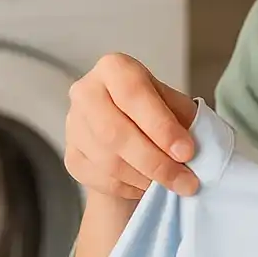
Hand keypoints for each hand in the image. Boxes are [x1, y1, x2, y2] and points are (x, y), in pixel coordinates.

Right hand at [64, 52, 200, 199]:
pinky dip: (131, 188)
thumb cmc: (158, 114)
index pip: (133, 95)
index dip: (161, 126)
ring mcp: (74, 125)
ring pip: (108, 161)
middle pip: (115, 133)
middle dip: (156, 162)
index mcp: (114, 68)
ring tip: (173, 184)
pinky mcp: (71, 156)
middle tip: (186, 181)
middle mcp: (86, 92)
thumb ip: (181, 121)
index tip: (186, 152)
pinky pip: (101, 179)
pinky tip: (149, 186)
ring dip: (146, 179)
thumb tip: (186, 151)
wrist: (133, 135)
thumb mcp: (176, 106)